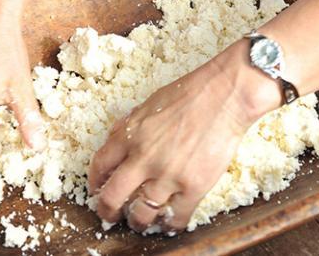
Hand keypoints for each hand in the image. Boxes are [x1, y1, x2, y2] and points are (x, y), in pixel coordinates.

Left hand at [88, 41, 279, 233]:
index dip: (95, 182)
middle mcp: (144, 157)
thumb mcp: (150, 103)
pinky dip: (170, 225)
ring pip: (142, 214)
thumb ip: (130, 123)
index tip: (97, 189)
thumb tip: (114, 137)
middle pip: (113, 196)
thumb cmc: (189, 94)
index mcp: (130, 134)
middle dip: (108, 211)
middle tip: (110, 216)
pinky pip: (176, 218)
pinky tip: (169, 224)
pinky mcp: (193, 187)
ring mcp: (168, 175)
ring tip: (140, 222)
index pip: (100, 164)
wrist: (223, 96)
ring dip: (138, 222)